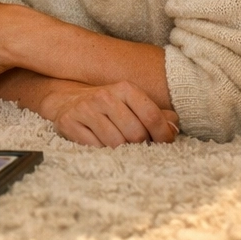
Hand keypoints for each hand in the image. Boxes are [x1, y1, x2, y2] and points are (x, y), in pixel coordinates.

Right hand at [38, 79, 178, 145]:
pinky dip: (103, 151)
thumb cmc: (108, 107)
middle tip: (139, 146)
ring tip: (121, 146)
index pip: (152, 115)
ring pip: (116, 143)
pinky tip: (102, 145)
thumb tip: (173, 127)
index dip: (163, 135)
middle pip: (135, 133)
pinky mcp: (69, 123)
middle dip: (141, 145)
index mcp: (124, 88)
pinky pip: (95, 148)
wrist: (67, 101)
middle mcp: (104, 96)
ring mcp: (85, 109)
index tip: (164, 143)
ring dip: (122, 151)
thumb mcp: (133, 104)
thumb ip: (157, 114)